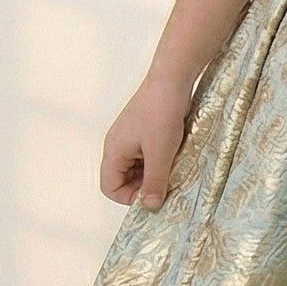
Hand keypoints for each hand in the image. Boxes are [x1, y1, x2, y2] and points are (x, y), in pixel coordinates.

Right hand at [100, 74, 191, 208]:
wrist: (171, 79)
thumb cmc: (161, 112)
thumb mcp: (160, 153)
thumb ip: (154, 181)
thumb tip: (150, 206)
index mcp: (113, 152)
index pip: (110, 188)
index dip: (130, 197)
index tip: (154, 195)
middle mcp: (117, 145)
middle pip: (124, 179)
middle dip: (144, 185)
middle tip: (167, 183)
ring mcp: (131, 137)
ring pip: (138, 167)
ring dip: (154, 172)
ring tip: (173, 168)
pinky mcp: (144, 130)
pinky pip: (147, 154)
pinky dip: (159, 159)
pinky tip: (175, 154)